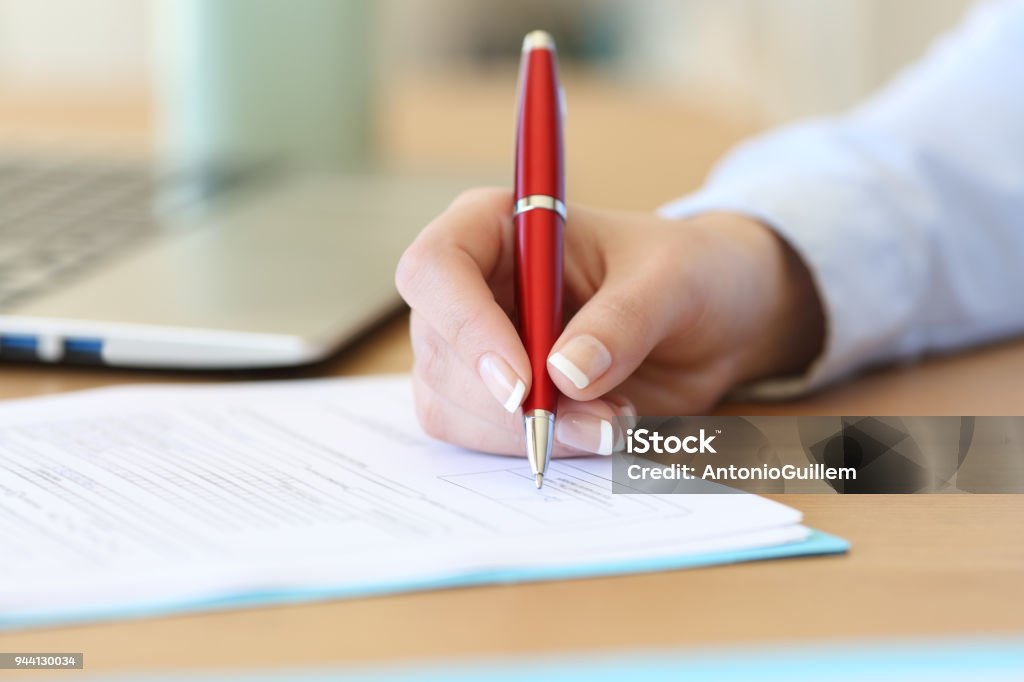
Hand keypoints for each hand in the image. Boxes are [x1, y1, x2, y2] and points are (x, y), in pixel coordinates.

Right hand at [396, 188, 822, 455]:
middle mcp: (471, 285)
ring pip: (452, 405)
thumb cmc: (686, 272)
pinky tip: (596, 430)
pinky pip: (482, 437)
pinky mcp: (489, 397)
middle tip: (597, 417)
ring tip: (612, 419)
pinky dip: (540, 446)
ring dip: (530, 432)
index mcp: (497, 227)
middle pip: (439, 351)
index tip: (523, 383)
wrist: (710, 320)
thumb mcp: (672, 281)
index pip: (436, 268)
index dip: (466, 327)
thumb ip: (622, 321)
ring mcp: (472, 345)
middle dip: (513, 401)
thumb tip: (565, 375)